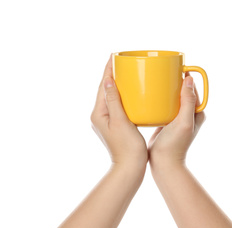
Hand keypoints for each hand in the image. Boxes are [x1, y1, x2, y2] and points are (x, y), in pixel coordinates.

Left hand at [91, 55, 147, 169]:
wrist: (129, 168)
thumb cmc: (127, 148)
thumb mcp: (121, 122)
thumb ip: (114, 101)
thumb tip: (109, 81)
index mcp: (98, 114)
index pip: (102, 86)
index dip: (108, 70)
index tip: (114, 56)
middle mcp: (100, 116)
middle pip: (106, 90)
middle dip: (112, 75)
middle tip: (122, 61)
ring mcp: (107, 121)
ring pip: (112, 97)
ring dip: (118, 84)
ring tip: (127, 72)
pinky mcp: (116, 125)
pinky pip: (118, 105)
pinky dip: (124, 96)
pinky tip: (133, 93)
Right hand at [148, 74, 205, 168]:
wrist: (163, 164)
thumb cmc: (175, 145)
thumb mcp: (184, 122)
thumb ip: (188, 102)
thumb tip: (189, 79)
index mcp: (197, 113)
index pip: (193, 89)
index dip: (186, 76)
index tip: (174, 67)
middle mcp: (188, 114)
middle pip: (181, 91)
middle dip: (173, 80)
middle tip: (160, 71)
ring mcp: (177, 118)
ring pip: (171, 97)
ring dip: (164, 89)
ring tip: (153, 80)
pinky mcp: (166, 121)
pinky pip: (163, 105)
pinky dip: (157, 99)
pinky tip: (147, 95)